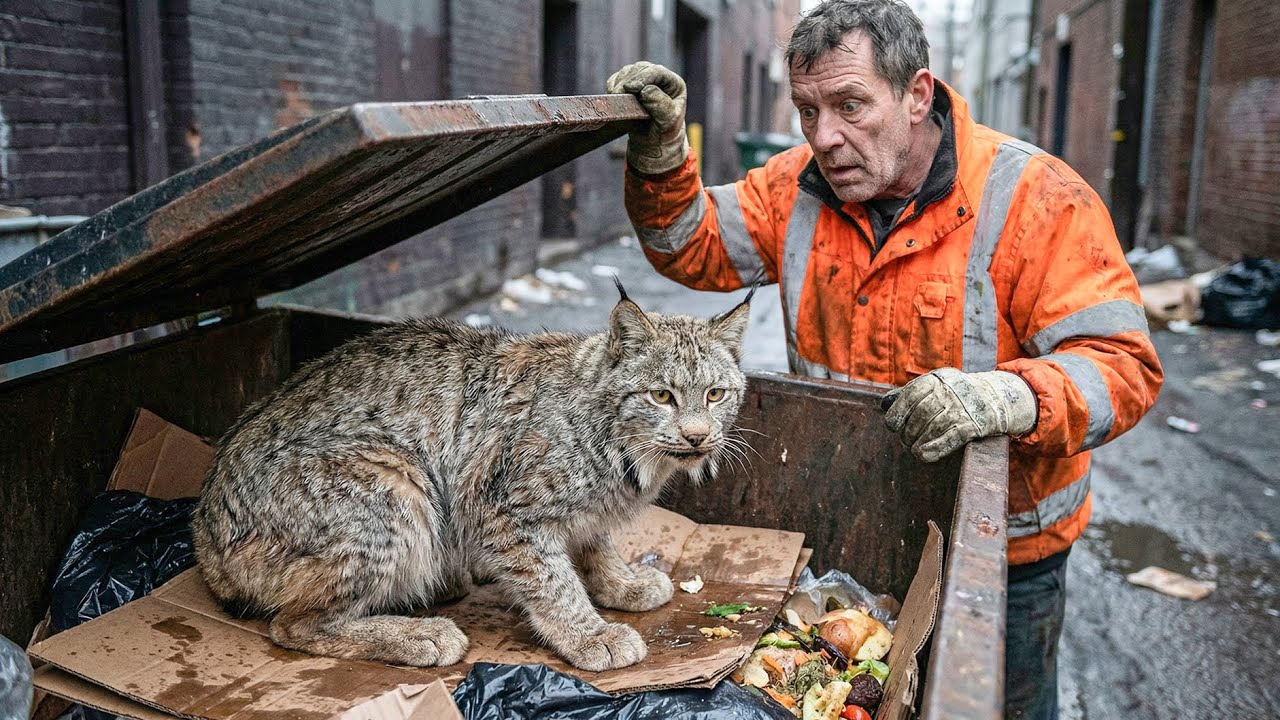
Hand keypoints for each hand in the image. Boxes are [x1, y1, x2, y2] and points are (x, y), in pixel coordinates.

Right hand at [606, 61, 688, 174]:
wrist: (653, 143)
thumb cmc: (664, 133)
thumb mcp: (668, 122)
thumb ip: (660, 105)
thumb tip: (646, 90)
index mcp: (673, 84)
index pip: (658, 72)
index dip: (643, 77)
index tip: (630, 87)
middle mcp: (658, 78)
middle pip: (640, 69)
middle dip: (628, 81)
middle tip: (618, 94)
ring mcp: (642, 80)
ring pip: (627, 72)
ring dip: (619, 84)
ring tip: (617, 99)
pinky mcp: (628, 85)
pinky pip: (617, 80)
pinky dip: (613, 87)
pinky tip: (614, 98)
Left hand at [881, 369, 1036, 462]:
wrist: (997, 397)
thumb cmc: (957, 394)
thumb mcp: (937, 384)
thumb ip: (912, 393)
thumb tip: (884, 404)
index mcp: (937, 379)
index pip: (910, 396)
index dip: (897, 414)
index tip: (893, 426)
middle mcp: (950, 391)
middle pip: (920, 414)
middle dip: (908, 432)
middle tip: (906, 441)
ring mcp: (963, 408)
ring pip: (933, 427)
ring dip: (918, 442)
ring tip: (913, 448)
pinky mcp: (974, 425)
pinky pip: (950, 438)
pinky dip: (933, 449)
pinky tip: (922, 455)